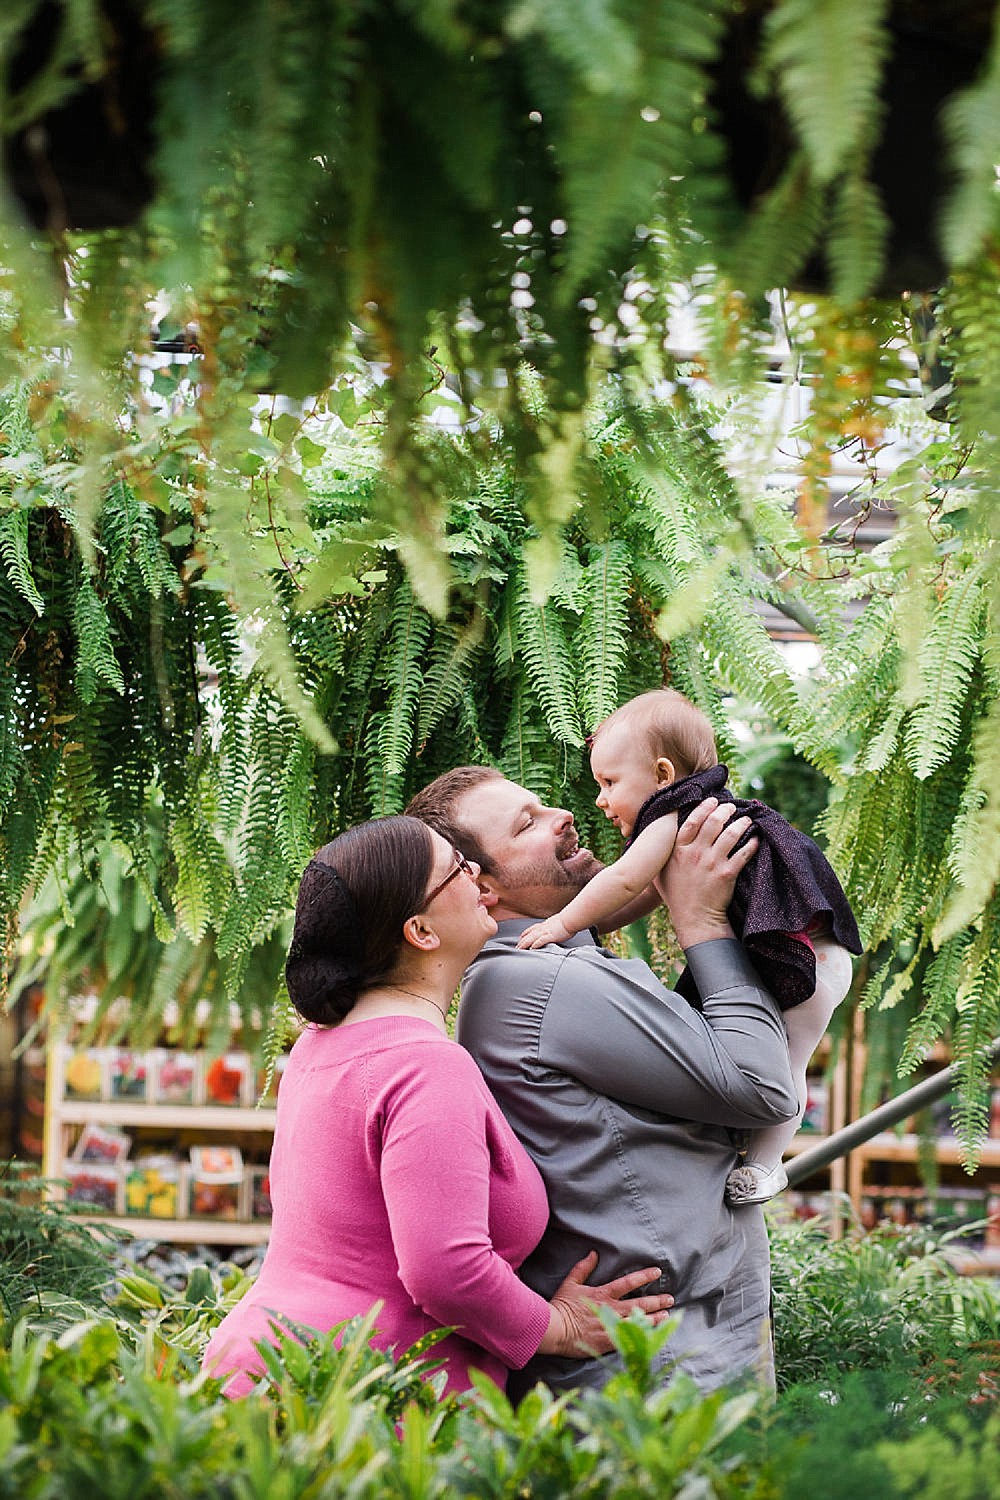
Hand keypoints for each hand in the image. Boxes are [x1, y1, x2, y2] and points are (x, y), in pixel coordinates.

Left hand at [518, 918, 569, 948]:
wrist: (571, 919)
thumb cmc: (567, 920)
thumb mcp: (557, 922)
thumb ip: (553, 925)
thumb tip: (554, 928)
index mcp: (545, 924)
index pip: (532, 929)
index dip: (526, 933)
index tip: (521, 937)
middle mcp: (543, 928)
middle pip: (529, 935)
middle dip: (522, 941)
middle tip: (516, 947)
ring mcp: (546, 932)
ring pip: (532, 938)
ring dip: (525, 944)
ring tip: (519, 949)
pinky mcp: (551, 936)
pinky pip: (541, 940)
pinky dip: (535, 944)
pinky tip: (531, 948)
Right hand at [538, 1250, 673, 1357]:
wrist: (555, 1330)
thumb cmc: (562, 1306)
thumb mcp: (571, 1282)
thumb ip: (583, 1268)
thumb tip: (594, 1253)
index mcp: (603, 1293)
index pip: (628, 1282)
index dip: (644, 1276)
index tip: (657, 1272)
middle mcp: (611, 1309)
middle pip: (639, 1303)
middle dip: (656, 1300)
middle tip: (670, 1298)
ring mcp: (611, 1325)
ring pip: (638, 1321)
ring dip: (654, 1318)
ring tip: (667, 1315)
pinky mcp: (608, 1341)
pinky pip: (629, 1338)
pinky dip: (641, 1336)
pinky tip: (652, 1335)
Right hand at [660, 798, 756, 948]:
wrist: (694, 918)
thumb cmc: (676, 895)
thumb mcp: (659, 872)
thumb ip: (658, 853)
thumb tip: (656, 835)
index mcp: (677, 850)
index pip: (692, 820)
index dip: (704, 807)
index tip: (712, 800)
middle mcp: (695, 854)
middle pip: (713, 823)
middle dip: (725, 810)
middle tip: (731, 807)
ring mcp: (711, 863)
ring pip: (731, 834)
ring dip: (741, 824)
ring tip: (746, 820)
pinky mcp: (727, 874)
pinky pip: (743, 853)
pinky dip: (751, 844)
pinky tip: (755, 839)